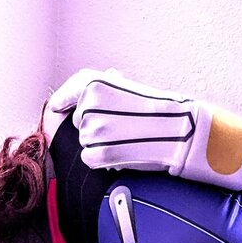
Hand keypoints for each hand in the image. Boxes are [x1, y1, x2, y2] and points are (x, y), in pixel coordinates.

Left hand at [45, 68, 241, 189]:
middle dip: (95, 127)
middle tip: (122, 127)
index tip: (60, 111)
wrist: (182, 131)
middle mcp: (87, 104)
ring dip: (101, 144)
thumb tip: (97, 85)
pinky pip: (90, 160)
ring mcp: (93, 131)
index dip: (62, 105)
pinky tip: (124, 152)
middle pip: (78, 124)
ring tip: (127, 139)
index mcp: (92, 83)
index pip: (62, 98)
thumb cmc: (160, 110)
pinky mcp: (100, 153)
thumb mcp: (129, 88)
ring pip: (85, 143)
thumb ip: (105, 87)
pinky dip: (104, 160)